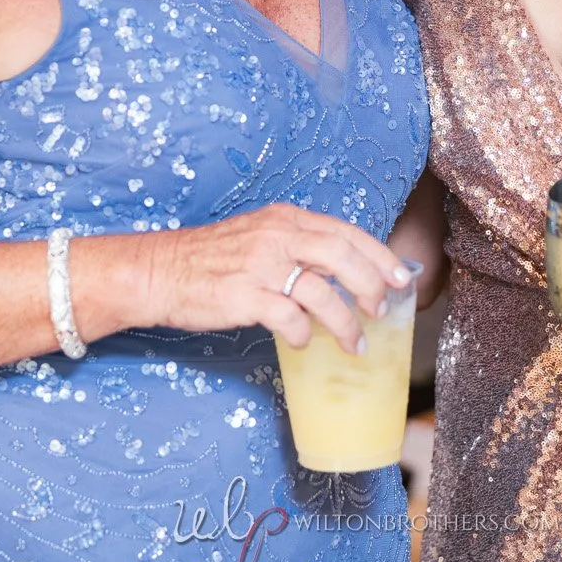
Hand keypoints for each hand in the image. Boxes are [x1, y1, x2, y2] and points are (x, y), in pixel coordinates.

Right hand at [137, 203, 411, 352]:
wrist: (159, 270)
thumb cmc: (211, 260)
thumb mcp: (259, 238)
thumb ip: (297, 247)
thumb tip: (341, 273)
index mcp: (284, 219)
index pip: (346, 232)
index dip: (380, 256)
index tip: (402, 278)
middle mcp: (277, 236)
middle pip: (343, 255)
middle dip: (372, 285)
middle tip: (382, 310)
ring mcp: (260, 265)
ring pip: (322, 291)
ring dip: (345, 322)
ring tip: (354, 343)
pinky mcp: (244, 296)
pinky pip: (289, 317)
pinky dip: (302, 334)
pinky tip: (300, 341)